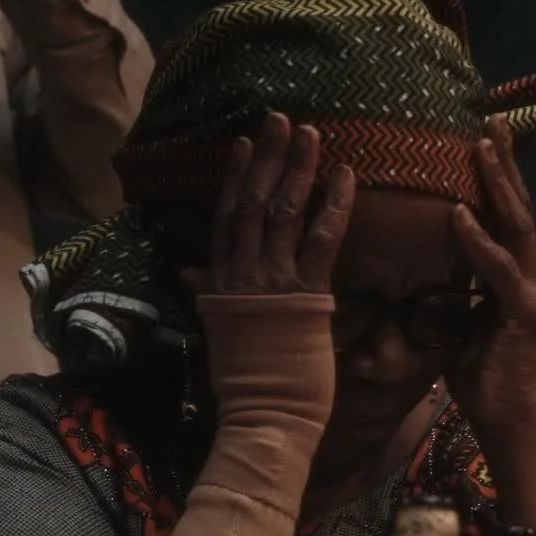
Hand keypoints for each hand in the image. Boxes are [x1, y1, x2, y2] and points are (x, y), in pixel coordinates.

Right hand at [179, 112, 353, 428]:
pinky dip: (333, 206)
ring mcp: (272, 282)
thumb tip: (190, 271)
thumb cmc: (246, 382)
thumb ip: (209, 293)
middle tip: (280, 118)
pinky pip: (321, 242)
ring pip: (282, 212)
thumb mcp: (220, 330)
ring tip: (310, 132)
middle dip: (267, 157)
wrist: (263, 417)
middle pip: (252, 203)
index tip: (244, 142)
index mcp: (220, 281)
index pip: (225, 217)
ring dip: (297, 168)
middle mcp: (242, 274)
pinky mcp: (305, 296)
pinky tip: (345, 175)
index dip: (235, 176)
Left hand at [447, 115, 535, 432]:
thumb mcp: (456, 321)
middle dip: (504, 163)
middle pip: (518, 206)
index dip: (497, 175)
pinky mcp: (524, 312)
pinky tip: (459, 213)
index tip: (481, 136)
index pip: (506, 213)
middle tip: (491, 119)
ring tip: (480, 146)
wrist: (505, 417)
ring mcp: (531, 290)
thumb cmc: (477, 373)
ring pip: (515, 226)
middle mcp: (530, 273)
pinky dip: (477, 240)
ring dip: (497, 184)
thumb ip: (447, 289)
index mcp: (515, 273)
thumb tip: (415, 267)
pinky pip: (497, 269)